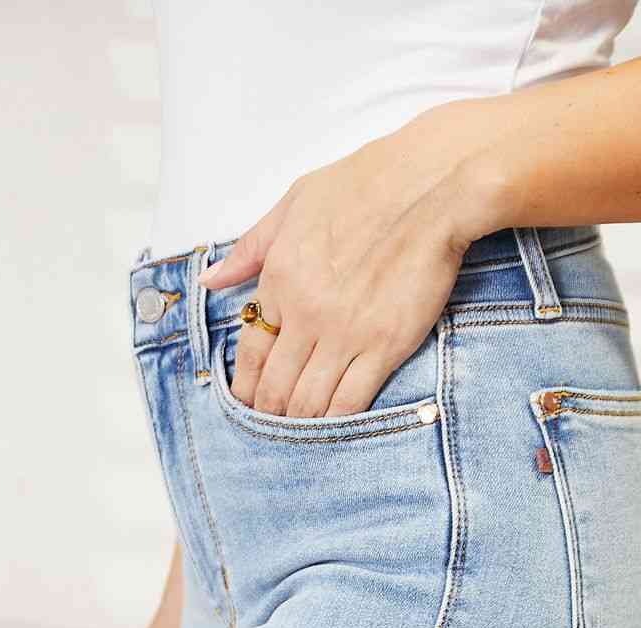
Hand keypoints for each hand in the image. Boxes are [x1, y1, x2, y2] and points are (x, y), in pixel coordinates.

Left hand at [198, 111, 476, 418]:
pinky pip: (350, 401)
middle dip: (269, 412)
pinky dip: (336, 422)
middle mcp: (306, 313)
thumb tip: (211, 280)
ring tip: (299, 430)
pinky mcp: (385, 347)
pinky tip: (333, 428)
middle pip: (275, 386)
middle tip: (272, 424)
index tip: (247, 400)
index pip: (251, 349)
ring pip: (308, 401)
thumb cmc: (365, 185)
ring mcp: (345, 334)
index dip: (246, 384)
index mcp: (279, 279)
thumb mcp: (293, 203)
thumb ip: (250, 248)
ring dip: (299, 423)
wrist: (429, 187)